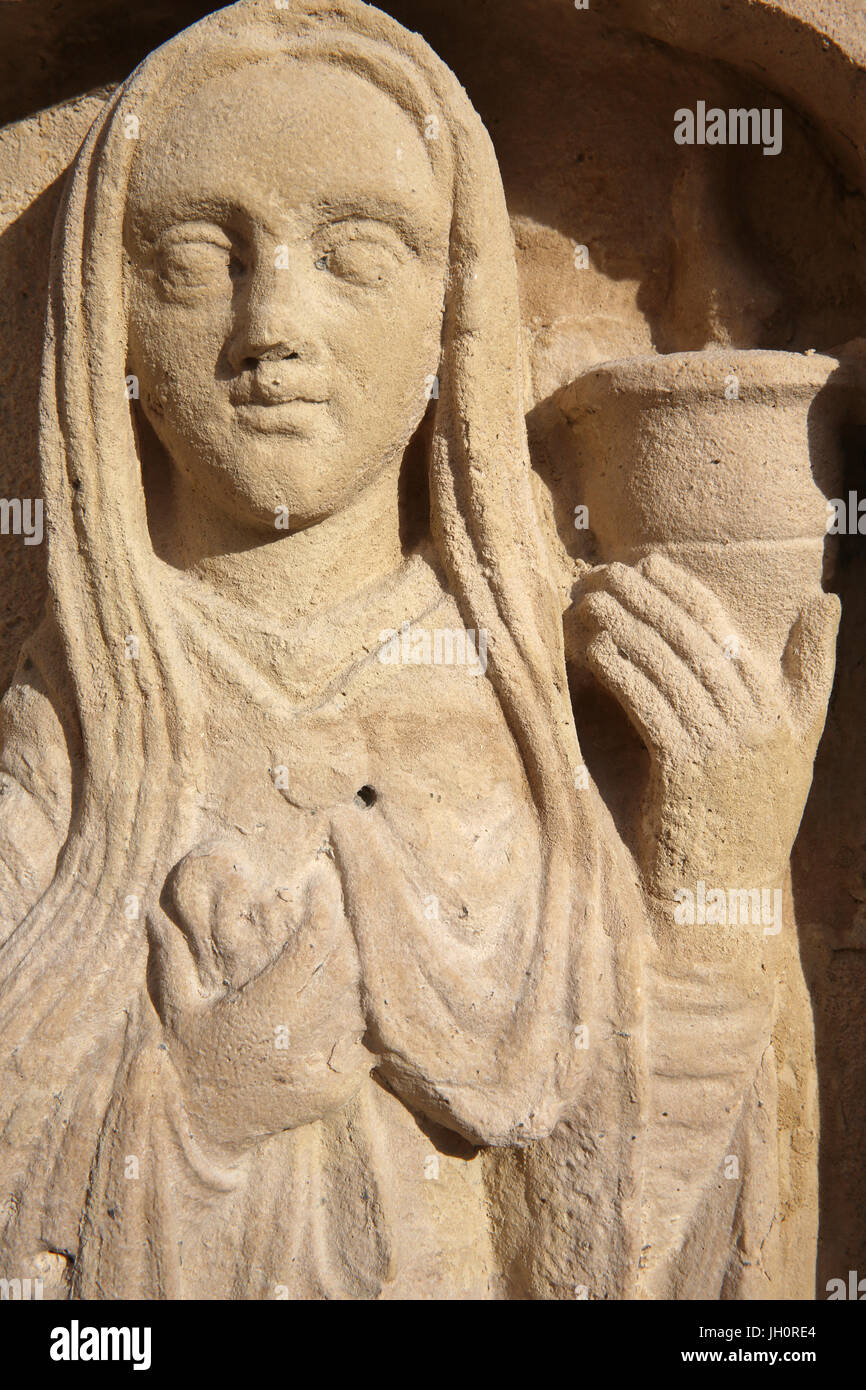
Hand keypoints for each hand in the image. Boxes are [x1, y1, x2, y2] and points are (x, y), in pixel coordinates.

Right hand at [146, 840, 371, 1152]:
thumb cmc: (190, 1060)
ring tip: (365, 945)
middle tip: (351, 909)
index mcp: (259, 1010)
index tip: (322, 883)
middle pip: (346, 970)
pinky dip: (371, 1019)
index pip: (308, 947)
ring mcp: (317, 1066)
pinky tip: (366, 997)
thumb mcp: (179, 1009)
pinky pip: (369, 1045)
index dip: (322, 909)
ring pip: (362, 1006)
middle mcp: (292, 1037)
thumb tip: (151, 916)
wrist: (202, 1132)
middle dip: (353, 935)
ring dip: (367, 973)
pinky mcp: (334, 1090)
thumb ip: (172, 960)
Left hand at [574, 553, 839, 888]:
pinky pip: (650, 706)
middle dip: (643, 599)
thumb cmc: (754, 812)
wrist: (729, 892)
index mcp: (779, 704)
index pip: (726, 630)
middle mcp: (757, 719)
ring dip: (623, 626)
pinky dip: (621, 671)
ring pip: (668, 667)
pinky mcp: (688, 770)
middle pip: (691, 640)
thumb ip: (809, 671)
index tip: (645, 564)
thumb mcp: (796, 739)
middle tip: (601, 572)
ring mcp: (724, 744)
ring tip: (588, 600)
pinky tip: (596, 649)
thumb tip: (826, 600)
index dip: (684, 591)